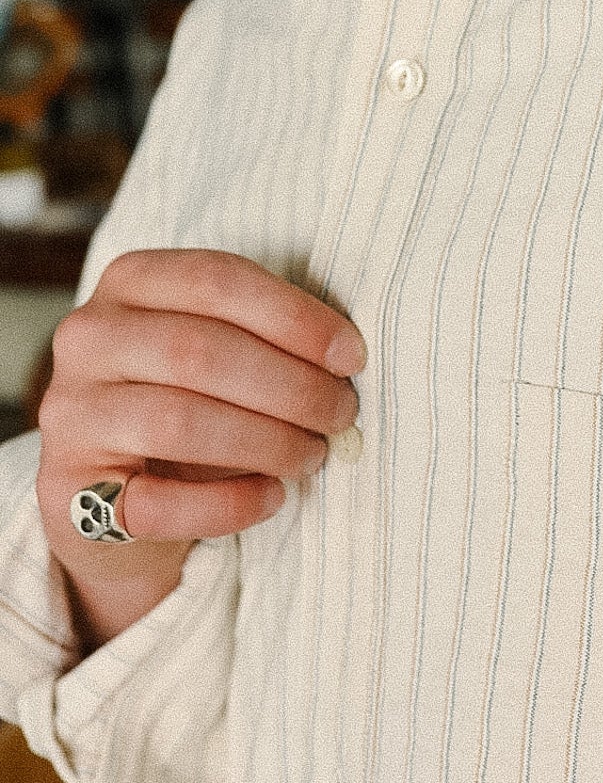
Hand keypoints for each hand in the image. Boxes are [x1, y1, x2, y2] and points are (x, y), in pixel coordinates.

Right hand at [36, 249, 364, 648]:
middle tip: (340, 414)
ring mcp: (70, 413)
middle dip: (289, 386)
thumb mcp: (222, 354)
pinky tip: (271, 497)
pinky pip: (159, 502)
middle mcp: (87, 337)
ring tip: (312, 455)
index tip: (351, 356)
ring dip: (266, 442)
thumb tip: (345, 358)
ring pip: (178, 421)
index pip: (216, 279)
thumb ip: (266, 339)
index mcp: (130, 282)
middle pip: (199, 350)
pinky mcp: (69, 491)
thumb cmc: (192, 405)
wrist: (119, 497)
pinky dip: (230, 503)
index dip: (294, 317)